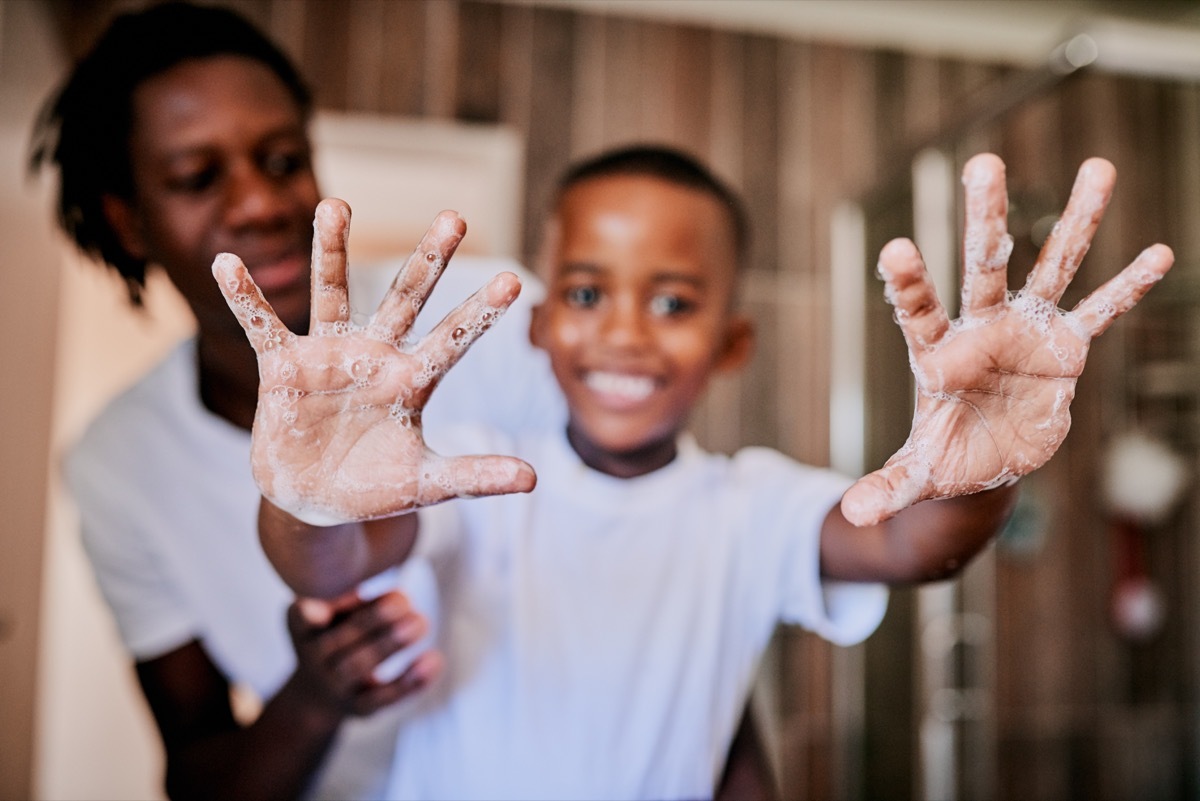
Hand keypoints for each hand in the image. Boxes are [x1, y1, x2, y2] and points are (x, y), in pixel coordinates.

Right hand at [213, 199, 535, 523]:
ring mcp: (329, 357)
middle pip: (406, 298)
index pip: (454, 339)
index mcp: (413, 380)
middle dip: (429, 260)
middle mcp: (375, 356)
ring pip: (333, 294)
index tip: (513, 278)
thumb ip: (474, 475)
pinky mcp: (283, 368)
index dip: (481, 312)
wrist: (314, 503)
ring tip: (335, 205)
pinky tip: (228, 264)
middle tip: (456, 218)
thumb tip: (533, 478)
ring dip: (333, 251)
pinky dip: (246, 299)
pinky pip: (263, 327)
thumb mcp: (426, 483)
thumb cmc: (375, 486)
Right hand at [288, 588, 443, 717]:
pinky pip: (383, 697)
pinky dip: (411, 681)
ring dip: (392, 644)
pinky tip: (434, 659)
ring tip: (421, 622)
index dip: (314, 612)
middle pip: (340, 640)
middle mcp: (310, 658)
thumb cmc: (336, 631)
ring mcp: (332, 687)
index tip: (330, 604)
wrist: (317, 690)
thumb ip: (358, 600)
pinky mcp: (357, 708)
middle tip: (406, 600)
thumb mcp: (334, 610)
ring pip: (360, 667)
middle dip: (375, 619)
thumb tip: (399, 599)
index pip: (302, 617)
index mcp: (300, 624)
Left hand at [841, 153, 1172, 526]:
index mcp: (937, 355)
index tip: (896, 248)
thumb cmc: (943, 459)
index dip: (910, 284)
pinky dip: (1127, 289)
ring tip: (1099, 167)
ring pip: (1052, 268)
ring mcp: (1027, 334)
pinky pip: (1100, 315)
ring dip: (1075, 222)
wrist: (983, 462)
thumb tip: (853, 516)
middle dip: (986, 218)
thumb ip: (889, 488)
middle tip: (984, 161)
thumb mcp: (916, 476)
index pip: (919, 312)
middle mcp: (982, 331)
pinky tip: (1158, 253)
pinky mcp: (1066, 353)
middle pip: (984, 266)